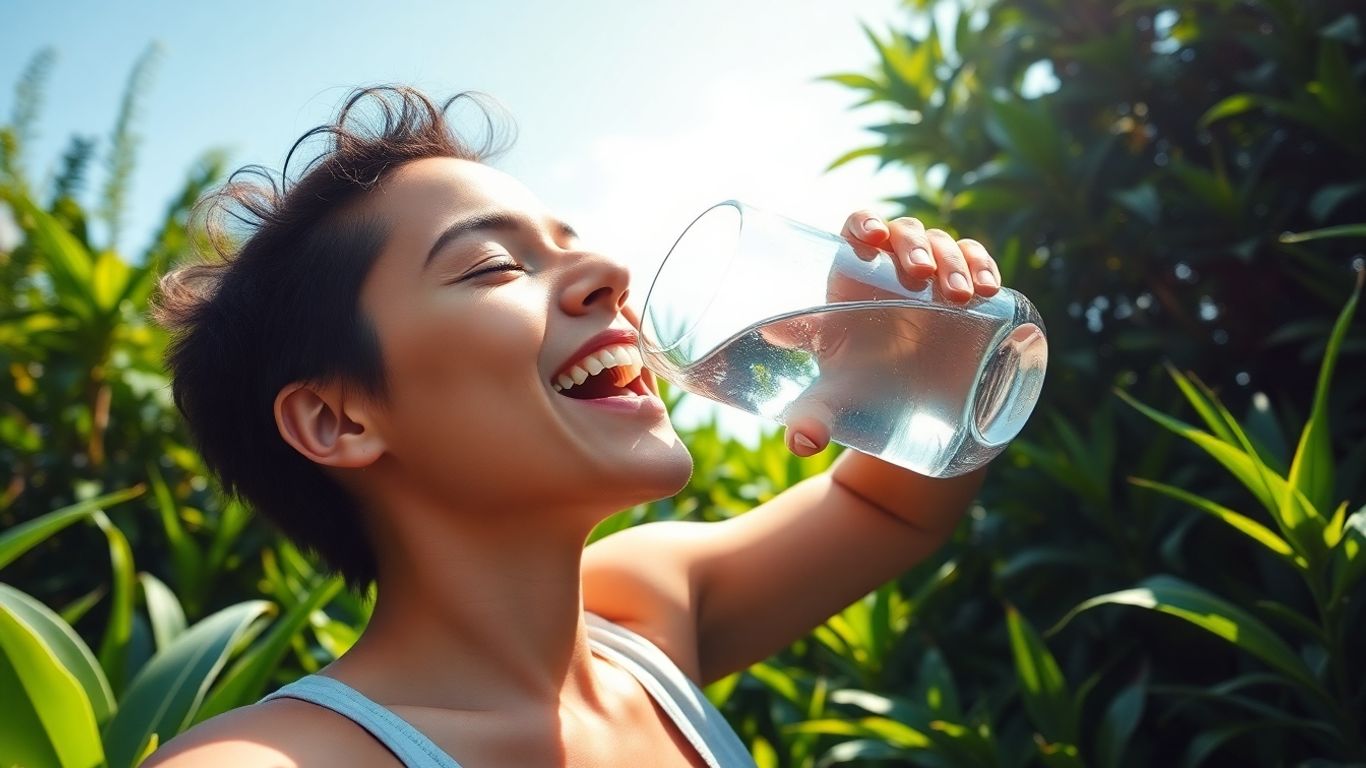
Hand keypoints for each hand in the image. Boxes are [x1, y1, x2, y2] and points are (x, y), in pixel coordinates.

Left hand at [783, 212, 1002, 456]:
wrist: (908, 408)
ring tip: (961, 296)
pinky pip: (978, 263)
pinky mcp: (966, 293)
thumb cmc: (859, 384)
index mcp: (852, 275)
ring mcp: (933, 276)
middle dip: (916, 246)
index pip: (857, 227)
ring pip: (945, 244)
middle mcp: (892, 267)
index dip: (864, 222)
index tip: (872, 239)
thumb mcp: (833, 397)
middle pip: (904, 232)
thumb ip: (812, 415)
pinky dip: (984, 266)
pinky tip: (989, 288)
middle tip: (923, 278)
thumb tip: (800, 442)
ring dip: (955, 259)